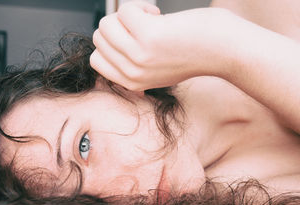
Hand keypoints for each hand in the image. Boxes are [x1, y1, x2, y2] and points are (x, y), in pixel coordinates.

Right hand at [90, 1, 238, 90]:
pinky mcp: (147, 36)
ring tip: (150, 20)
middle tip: (143, 27)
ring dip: (127, 15)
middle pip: (99, 38)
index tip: (131, 39)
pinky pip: (124, 11)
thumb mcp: (157, 69)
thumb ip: (133, 64)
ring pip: (106, 24)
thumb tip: (106, 43)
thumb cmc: (192, 53)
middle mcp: (132, 73)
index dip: (110, 43)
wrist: (223, 49)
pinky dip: (139, 6)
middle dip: (118, 26)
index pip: (96, 60)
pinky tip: (157, 15)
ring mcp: (138, 55)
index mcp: (132, 82)